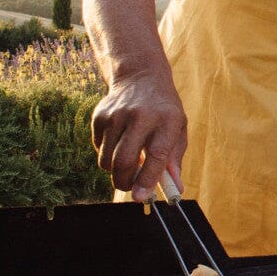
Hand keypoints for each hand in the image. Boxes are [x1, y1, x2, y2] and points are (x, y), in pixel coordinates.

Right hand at [91, 72, 187, 201]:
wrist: (141, 77)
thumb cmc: (164, 111)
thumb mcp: (178, 130)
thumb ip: (175, 160)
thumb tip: (175, 190)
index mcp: (167, 120)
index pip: (157, 156)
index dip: (147, 180)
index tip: (141, 198)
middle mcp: (141, 116)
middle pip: (124, 161)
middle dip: (124, 183)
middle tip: (130, 187)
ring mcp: (117, 115)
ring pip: (107, 160)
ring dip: (115, 170)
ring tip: (128, 159)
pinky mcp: (100, 116)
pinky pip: (99, 149)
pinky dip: (107, 154)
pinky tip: (119, 140)